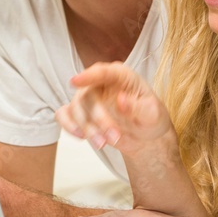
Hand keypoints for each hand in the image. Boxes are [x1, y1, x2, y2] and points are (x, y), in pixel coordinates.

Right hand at [54, 62, 172, 154]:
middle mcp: (101, 83)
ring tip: (103, 144)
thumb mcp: (153, 114)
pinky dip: (69, 126)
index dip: (88, 76)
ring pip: (75, 108)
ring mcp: (88, 97)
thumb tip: (121, 100)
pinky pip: (64, 116)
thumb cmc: (150, 118)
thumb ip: (139, 107)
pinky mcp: (80, 113)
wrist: (144, 136)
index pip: (103, 72)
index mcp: (121, 76)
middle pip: (88, 96)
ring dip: (87, 128)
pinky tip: (81, 137)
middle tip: (114, 138)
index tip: (74, 81)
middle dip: (98, 119)